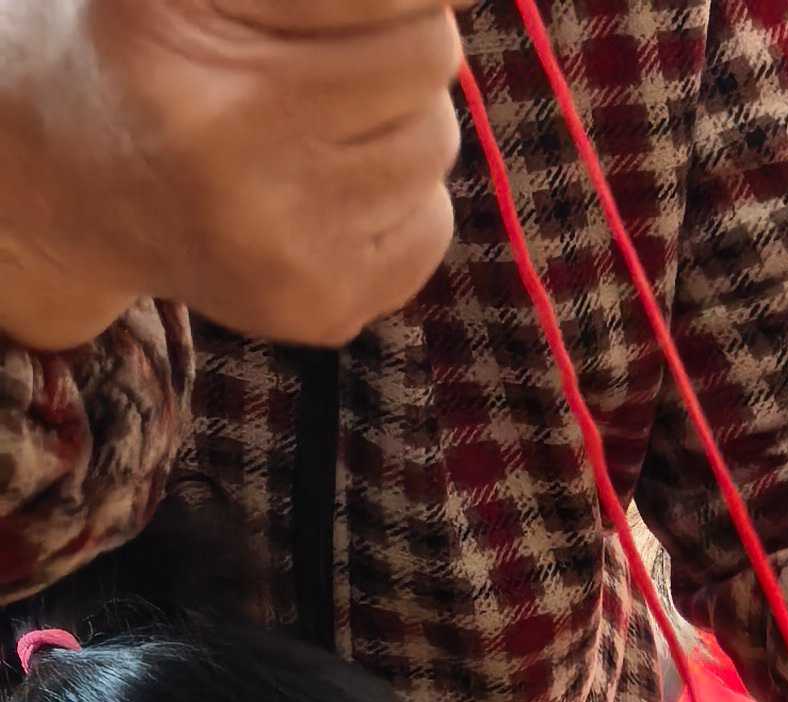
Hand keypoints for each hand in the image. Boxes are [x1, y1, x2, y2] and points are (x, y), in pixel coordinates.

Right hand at [0, 0, 460, 351]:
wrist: (76, 181)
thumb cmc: (152, 41)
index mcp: (174, 26)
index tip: (377, 3)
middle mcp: (222, 143)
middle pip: (429, 53)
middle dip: (395, 39)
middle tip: (321, 55)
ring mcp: (273, 241)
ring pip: (435, 139)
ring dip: (397, 116)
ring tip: (310, 119)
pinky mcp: (318, 308)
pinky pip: (431, 220)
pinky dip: (395, 195)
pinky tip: (317, 187)